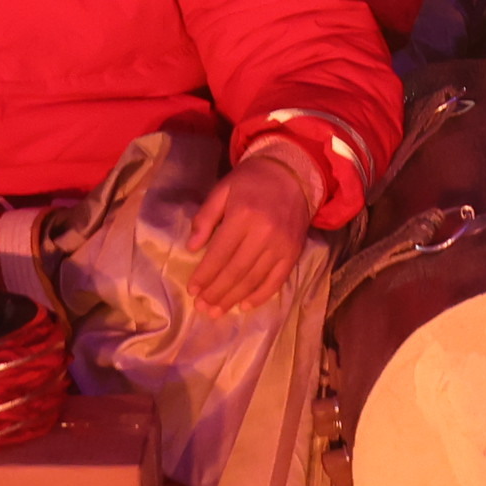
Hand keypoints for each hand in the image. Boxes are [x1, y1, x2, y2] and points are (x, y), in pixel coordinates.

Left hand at [181, 143, 319, 313]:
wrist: (292, 174)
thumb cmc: (251, 181)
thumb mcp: (223, 189)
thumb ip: (206, 216)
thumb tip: (192, 247)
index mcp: (243, 215)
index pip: (219, 253)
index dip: (204, 275)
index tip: (192, 289)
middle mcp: (264, 233)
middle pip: (236, 271)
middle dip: (216, 292)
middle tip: (201, 306)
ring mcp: (281, 246)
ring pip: (254, 280)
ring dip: (233, 298)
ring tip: (216, 311)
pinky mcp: (294, 253)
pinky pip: (276, 281)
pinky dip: (260, 296)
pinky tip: (244, 305)